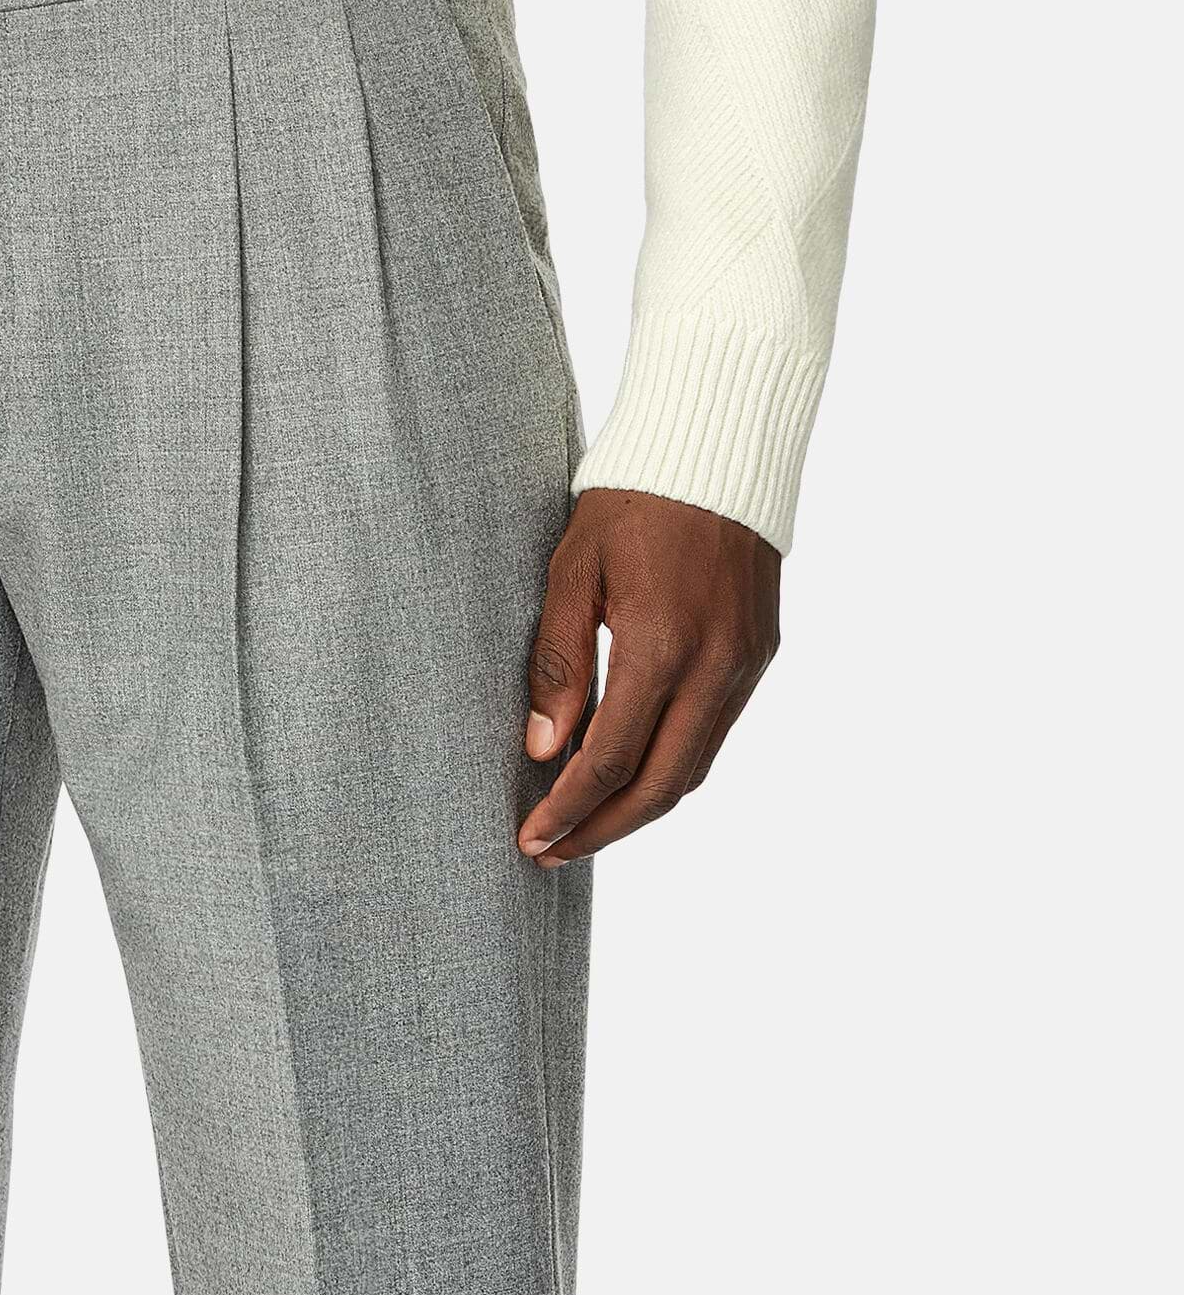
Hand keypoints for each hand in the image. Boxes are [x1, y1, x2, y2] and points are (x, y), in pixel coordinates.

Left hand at [518, 490, 779, 867]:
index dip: (569, 809)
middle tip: (553, 852)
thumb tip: (543, 749)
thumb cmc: (634, 498)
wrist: (722, 442)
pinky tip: (631, 773)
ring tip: (586, 826)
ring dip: (639, 808)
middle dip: (603, 830)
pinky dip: (672, 766)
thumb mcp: (573, 571)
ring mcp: (746, 664)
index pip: (610, 760)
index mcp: (661, 645)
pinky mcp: (761, 653)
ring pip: (693, 768)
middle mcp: (715, 666)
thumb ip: (558, 664)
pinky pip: (715, 733)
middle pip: (660, 787)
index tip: (532, 839)